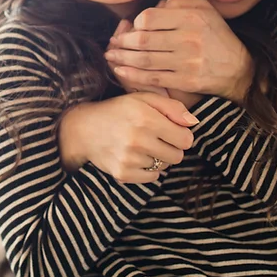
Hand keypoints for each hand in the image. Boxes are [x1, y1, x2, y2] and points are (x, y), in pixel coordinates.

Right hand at [58, 92, 198, 182]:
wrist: (83, 128)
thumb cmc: (118, 110)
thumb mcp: (143, 98)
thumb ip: (172, 106)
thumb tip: (193, 122)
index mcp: (146, 118)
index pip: (186, 139)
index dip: (181, 135)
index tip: (170, 130)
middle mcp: (138, 139)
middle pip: (178, 156)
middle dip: (171, 147)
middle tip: (155, 138)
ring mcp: (130, 159)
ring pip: (164, 167)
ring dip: (157, 157)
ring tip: (141, 145)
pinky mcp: (123, 173)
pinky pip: (152, 178)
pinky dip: (147, 170)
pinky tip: (135, 157)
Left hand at [104, 0, 252, 102]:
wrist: (239, 69)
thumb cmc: (216, 36)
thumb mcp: (204, 10)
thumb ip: (178, 3)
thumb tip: (154, 7)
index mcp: (191, 18)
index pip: (149, 18)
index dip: (134, 24)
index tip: (129, 29)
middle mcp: (188, 39)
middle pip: (142, 39)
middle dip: (121, 43)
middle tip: (112, 44)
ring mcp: (186, 62)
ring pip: (144, 59)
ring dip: (122, 58)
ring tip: (110, 56)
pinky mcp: (185, 81)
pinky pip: (152, 78)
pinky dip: (133, 75)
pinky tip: (120, 71)